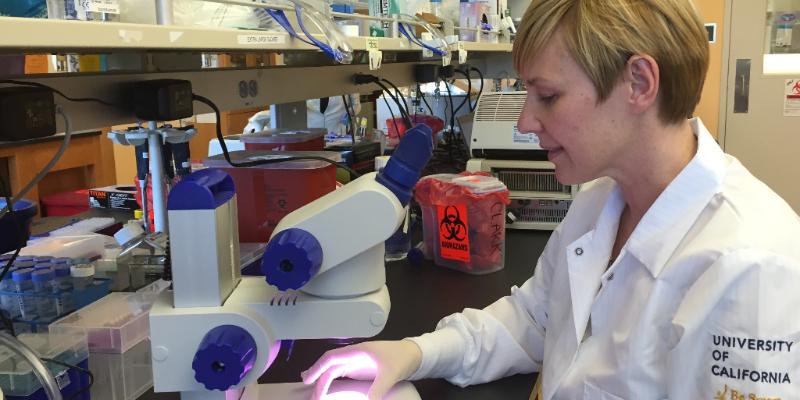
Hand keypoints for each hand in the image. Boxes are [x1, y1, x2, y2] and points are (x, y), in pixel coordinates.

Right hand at [301, 340, 422, 399]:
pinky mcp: (360, 369)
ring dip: (323, 380)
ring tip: (312, 392)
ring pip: (334, 371)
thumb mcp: (391, 374)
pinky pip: (341, 375)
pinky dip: (332, 381)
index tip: (308, 378)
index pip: (332, 357)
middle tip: (307, 391)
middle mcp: (353, 355)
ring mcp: (356, 362)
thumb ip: (379, 388)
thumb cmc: (402, 358)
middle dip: (317, 376)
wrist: (414, 354)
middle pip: (330, 365)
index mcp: (358, 350)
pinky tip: (326, 388)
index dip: (318, 367)